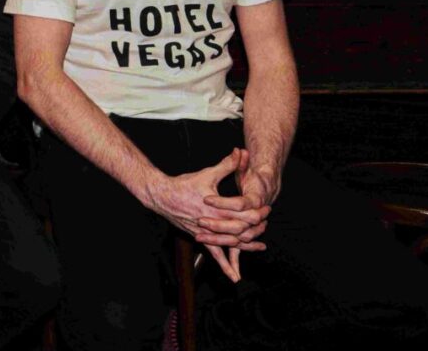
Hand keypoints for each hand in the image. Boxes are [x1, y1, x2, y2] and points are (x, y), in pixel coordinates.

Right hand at [142, 149, 268, 282]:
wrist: (161, 196)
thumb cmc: (183, 184)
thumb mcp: (207, 174)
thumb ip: (226, 165)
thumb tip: (238, 152)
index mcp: (215, 208)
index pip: (242, 214)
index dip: (256, 212)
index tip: (266, 209)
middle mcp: (212, 223)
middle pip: (240, 231)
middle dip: (255, 229)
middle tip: (266, 224)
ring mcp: (206, 233)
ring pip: (231, 244)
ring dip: (246, 246)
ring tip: (260, 247)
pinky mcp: (200, 238)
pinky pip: (215, 255)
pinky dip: (226, 265)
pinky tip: (234, 276)